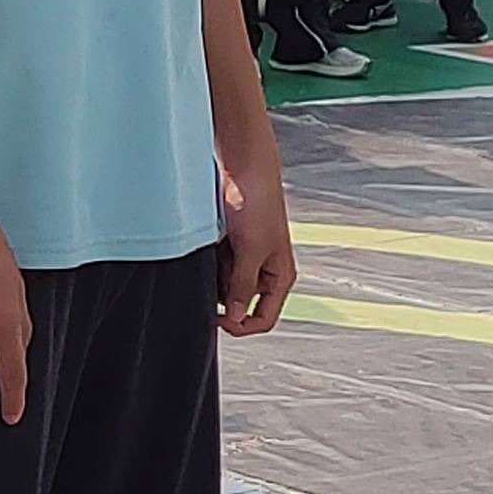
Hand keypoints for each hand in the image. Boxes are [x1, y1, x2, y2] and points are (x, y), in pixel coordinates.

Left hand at [216, 157, 295, 338]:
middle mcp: (266, 271)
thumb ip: (242, 286)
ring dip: (216, 274)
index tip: (216, 320)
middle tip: (217, 272)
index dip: (240, 325)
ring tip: (220, 249)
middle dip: (225, 293)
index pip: (263, 319)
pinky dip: (211, 261)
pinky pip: (216, 267)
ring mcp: (247, 259)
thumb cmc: (259, 202)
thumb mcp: (251, 250)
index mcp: (281, 276)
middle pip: (241, 303)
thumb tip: (235, 317)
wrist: (245, 168)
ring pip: (225, 285)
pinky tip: (214, 242)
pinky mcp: (232, 246)